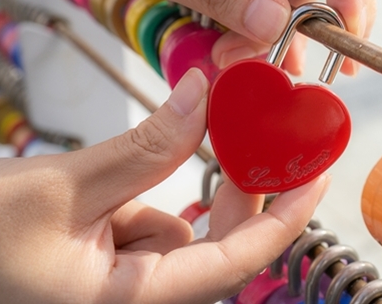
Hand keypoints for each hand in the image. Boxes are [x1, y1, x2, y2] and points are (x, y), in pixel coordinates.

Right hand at [0, 69, 329, 303]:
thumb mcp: (65, 187)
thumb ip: (146, 148)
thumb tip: (205, 97)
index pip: (236, 261)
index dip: (285, 216)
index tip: (317, 172)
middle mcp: (133, 303)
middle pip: (216, 243)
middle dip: (232, 183)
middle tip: (248, 124)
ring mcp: (121, 287)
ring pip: (181, 229)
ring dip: (177, 183)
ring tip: (152, 151)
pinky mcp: (108, 266)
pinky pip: (150, 226)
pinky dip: (145, 191)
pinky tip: (111, 179)